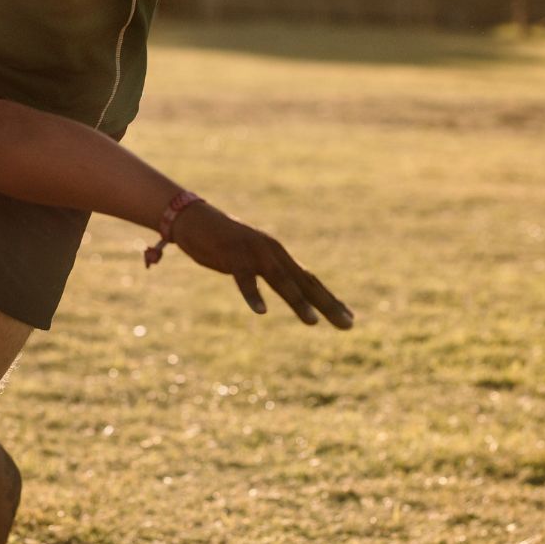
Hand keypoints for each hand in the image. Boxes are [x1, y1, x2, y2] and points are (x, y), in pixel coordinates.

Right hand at [170, 203, 352, 327]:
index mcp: (278, 255)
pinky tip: (261, 311)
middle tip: (348, 325)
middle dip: (327, 305)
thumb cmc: (224, 242)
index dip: (331, 300)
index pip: (310, 280)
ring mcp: (253, 253)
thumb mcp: (252, 259)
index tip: (350, 318)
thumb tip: (289, 286)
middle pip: (304, 282)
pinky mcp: (232, 256)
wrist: (193, 218)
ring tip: (312, 322)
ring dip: (297, 302)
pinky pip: (244, 279)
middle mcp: (273, 253)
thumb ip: (270, 270)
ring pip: (280, 280)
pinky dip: (253, 295)